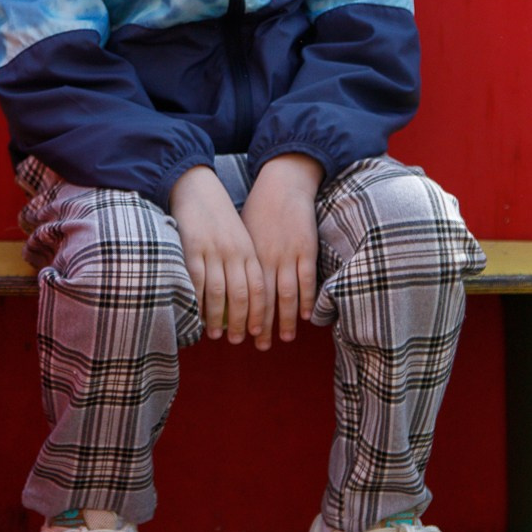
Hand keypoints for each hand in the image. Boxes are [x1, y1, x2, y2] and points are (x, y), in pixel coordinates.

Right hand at [169, 166, 263, 342]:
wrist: (196, 189)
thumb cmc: (218, 219)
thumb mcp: (239, 238)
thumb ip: (244, 263)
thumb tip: (246, 297)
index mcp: (249, 250)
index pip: (259, 287)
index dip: (259, 312)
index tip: (256, 332)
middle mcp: (234, 252)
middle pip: (241, 294)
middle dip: (240, 321)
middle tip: (236, 341)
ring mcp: (213, 251)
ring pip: (219, 292)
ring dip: (218, 317)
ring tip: (216, 334)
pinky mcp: (192, 249)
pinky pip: (196, 281)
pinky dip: (197, 302)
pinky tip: (196, 315)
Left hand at [240, 154, 321, 348]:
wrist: (282, 184)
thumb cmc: (258, 209)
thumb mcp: (240, 233)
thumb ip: (238, 259)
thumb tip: (225, 283)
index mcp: (247, 255)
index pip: (243, 293)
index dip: (242, 316)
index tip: (239, 334)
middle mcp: (265, 257)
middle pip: (263, 299)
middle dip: (261, 325)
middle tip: (258, 346)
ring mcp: (287, 254)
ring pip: (285, 294)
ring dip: (286, 319)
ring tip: (284, 339)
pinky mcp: (306, 248)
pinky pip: (306, 279)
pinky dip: (306, 299)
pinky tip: (305, 316)